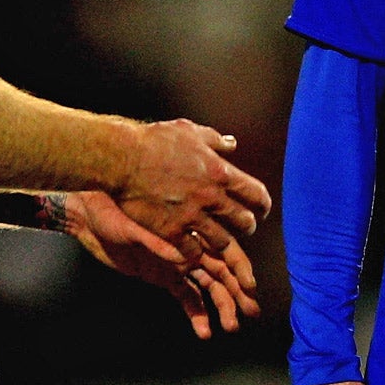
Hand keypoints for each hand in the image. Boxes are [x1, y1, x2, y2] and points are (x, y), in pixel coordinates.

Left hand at [56, 190, 259, 339]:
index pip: (222, 252)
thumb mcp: (132, 225)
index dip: (238, 270)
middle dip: (237, 293)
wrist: (89, 216)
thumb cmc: (112, 210)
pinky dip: (196, 313)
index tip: (250, 288)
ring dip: (222, 306)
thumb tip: (181, 258)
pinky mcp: (164, 277)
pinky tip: (205, 332)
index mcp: (189, 232)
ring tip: (231, 326)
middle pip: (222, 273)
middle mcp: (189, 248)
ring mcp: (178, 264)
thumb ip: (156, 242)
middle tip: (251, 312)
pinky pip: (186, 297)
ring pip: (208, 287)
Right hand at [116, 119, 272, 254]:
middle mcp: (211, 198)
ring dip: (224, 243)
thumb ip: (215, 140)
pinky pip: (191, 250)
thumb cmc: (154, 141)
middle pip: (244, 222)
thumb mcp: (190, 132)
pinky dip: (195, 252)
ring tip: (221, 242)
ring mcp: (191, 216)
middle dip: (247, 226)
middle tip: (243, 227)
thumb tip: (232, 143)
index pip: (257, 195)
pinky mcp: (170, 231)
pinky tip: (193, 251)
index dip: (262, 205)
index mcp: (220, 173)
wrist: (122, 158)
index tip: (261, 209)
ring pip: (222, 241)